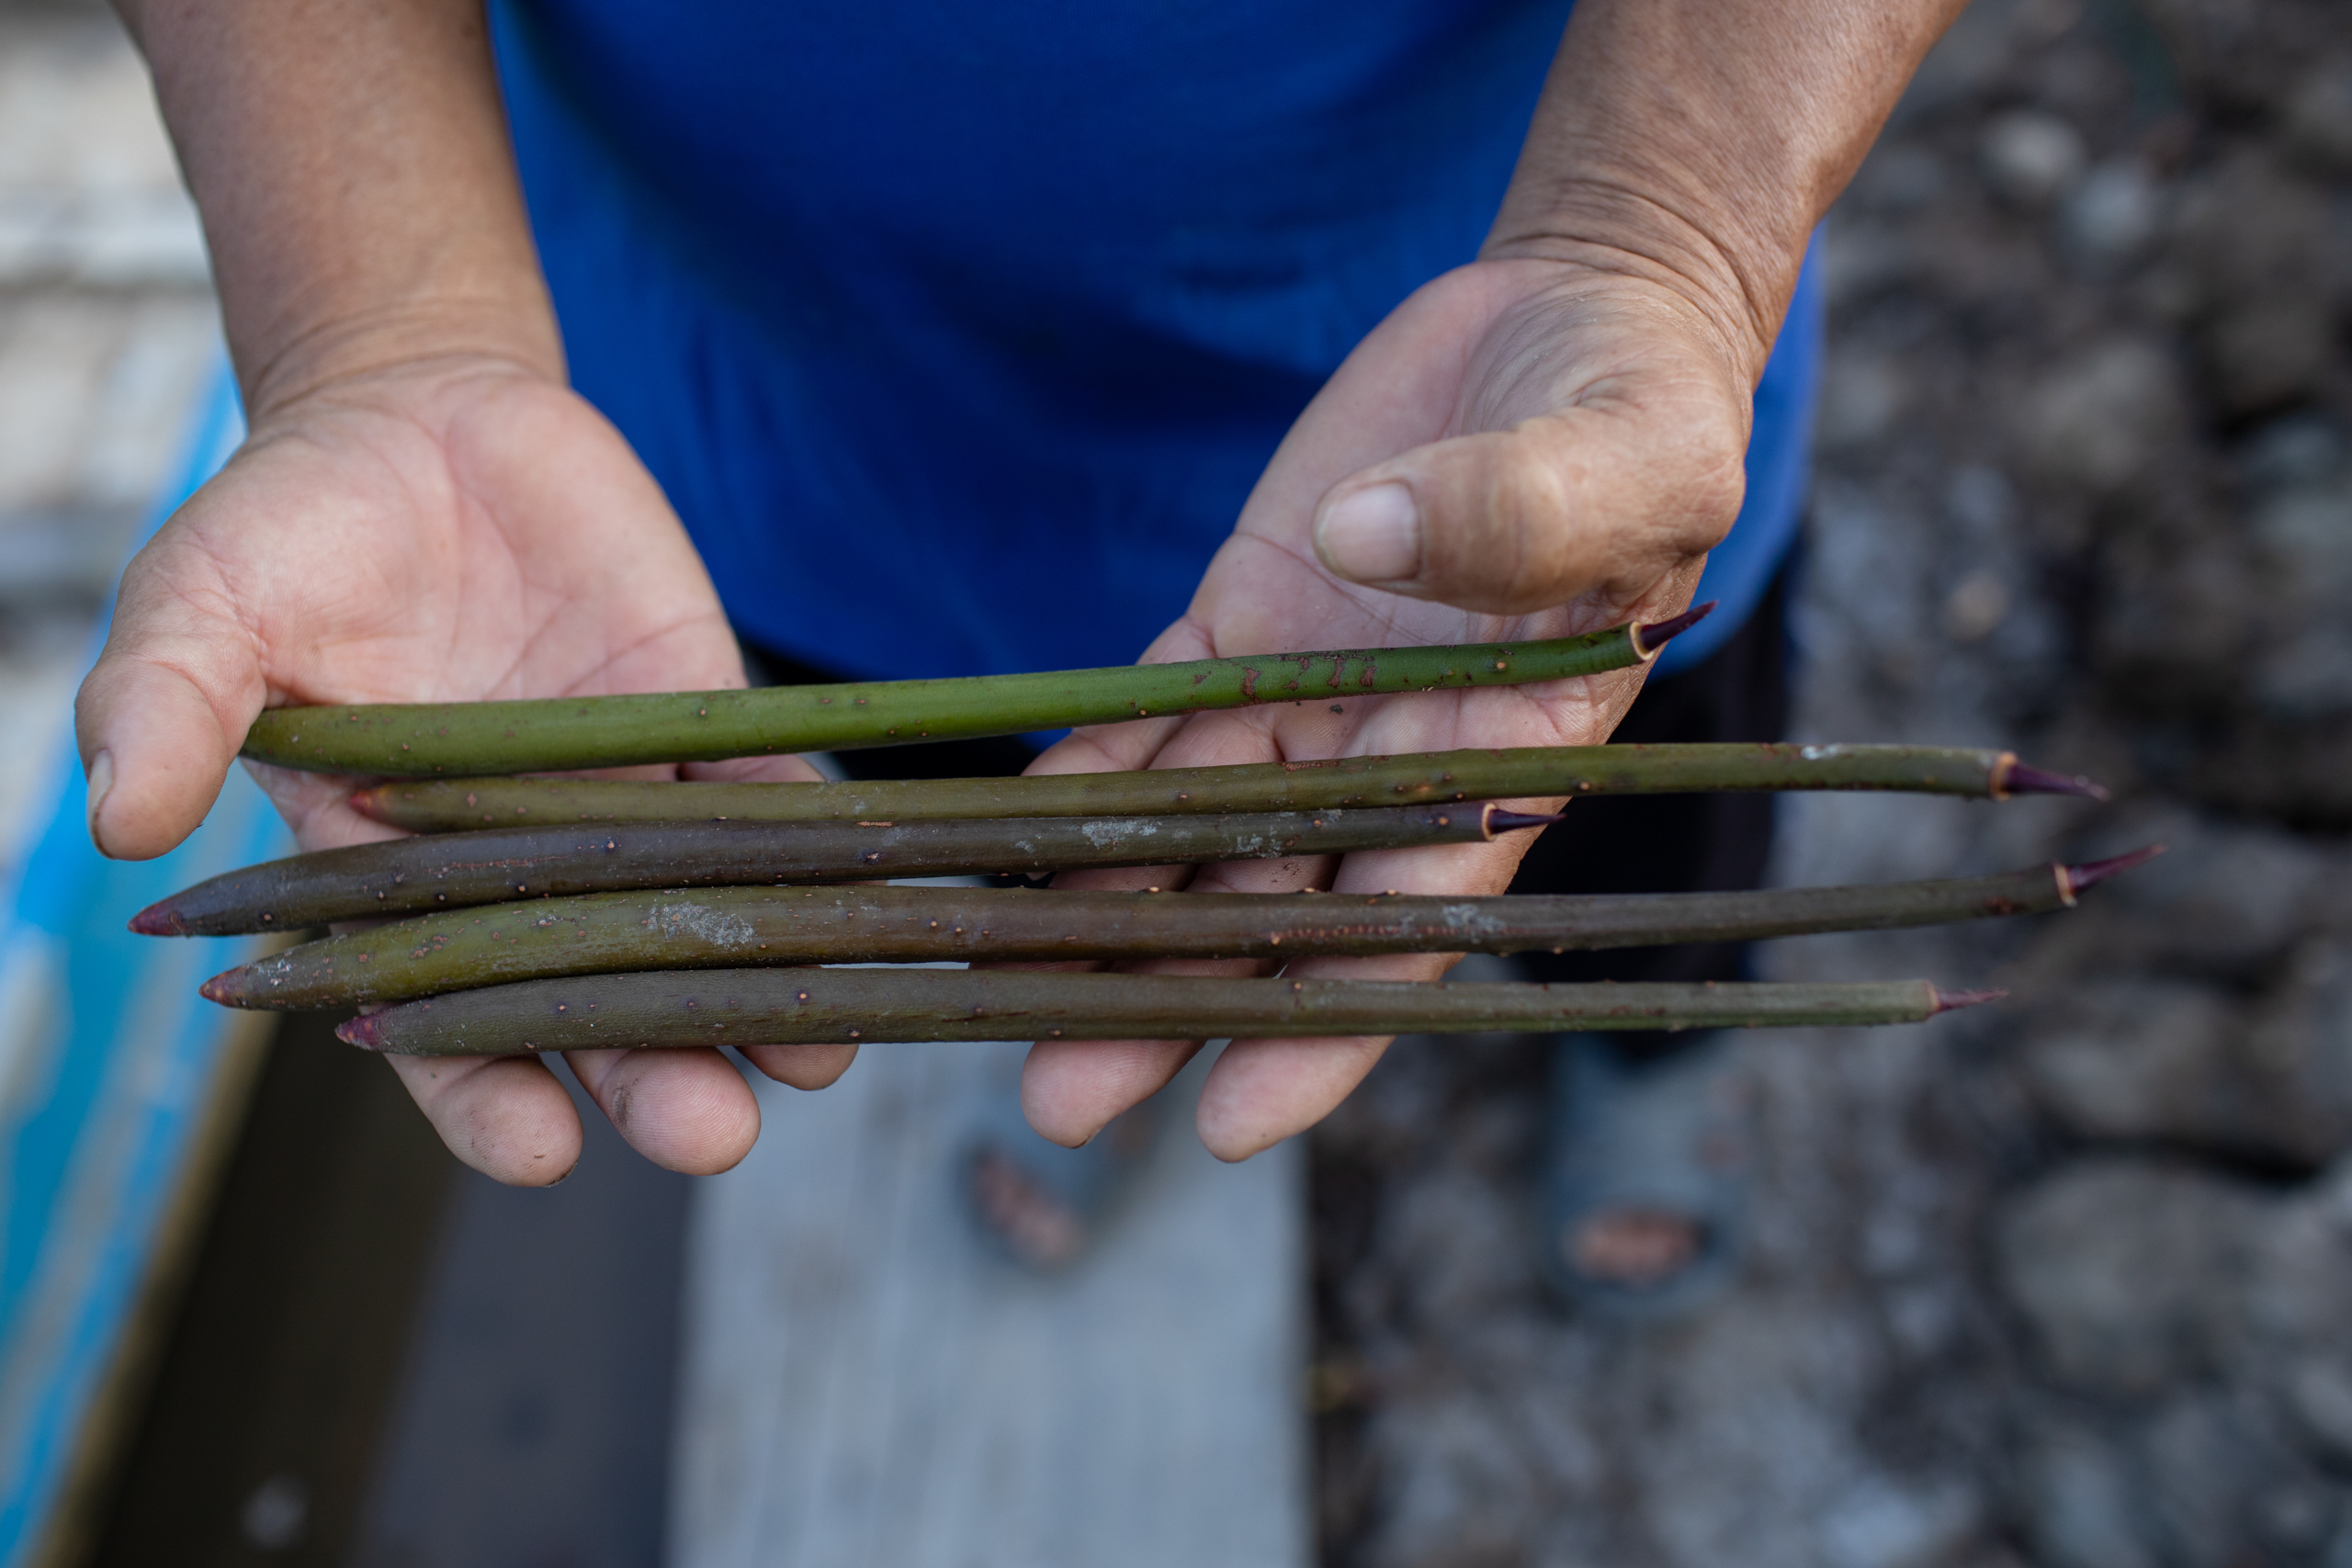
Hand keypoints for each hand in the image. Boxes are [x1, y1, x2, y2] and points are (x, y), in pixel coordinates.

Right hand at [75, 356, 831, 1183]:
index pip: (432, 1021)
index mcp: (386, 880)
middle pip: (591, 1000)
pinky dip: (815, 846)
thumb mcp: (202, 608)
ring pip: (693, 923)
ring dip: (760, 992)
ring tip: (817, 1057)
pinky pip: (766, 796)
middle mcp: (516, 868)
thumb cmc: (287, 534)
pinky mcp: (697, 722)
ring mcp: (619, 801)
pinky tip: (868, 898)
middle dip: (652, 1075)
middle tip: (711, 1138)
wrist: (412, 420)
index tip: (534, 1150)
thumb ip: (168, 709)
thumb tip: (117, 822)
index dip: (479, 1092)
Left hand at [1020, 254, 1755, 1159]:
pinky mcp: (1248, 622)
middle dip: (1171, 1001)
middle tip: (1060, 1097)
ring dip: (1102, 910)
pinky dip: (1083, 770)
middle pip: (1279, 905)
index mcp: (1517, 754)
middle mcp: (1402, 754)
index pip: (1414, 917)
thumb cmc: (1644, 411)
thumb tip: (1366, 543)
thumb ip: (1514, 511)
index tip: (1230, 1117)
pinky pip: (1151, 713)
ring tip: (995, 989)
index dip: (1325, 1022)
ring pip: (1195, 829)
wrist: (1578, 317)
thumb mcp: (1626, 459)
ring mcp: (1314, 695)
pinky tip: (1002, 827)